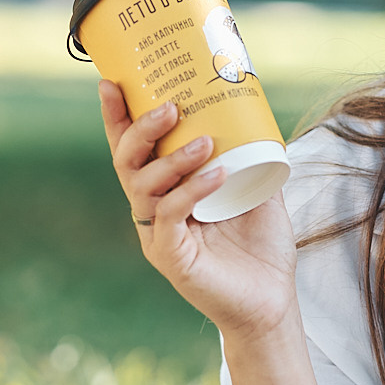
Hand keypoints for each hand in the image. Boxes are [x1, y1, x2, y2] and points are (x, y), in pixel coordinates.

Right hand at [100, 80, 298, 340]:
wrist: (272, 302)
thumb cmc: (261, 248)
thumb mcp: (259, 188)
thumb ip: (251, 154)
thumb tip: (257, 109)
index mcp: (166, 192)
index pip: (134, 150)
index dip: (118, 118)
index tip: (112, 82)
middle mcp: (153, 211)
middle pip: (127, 163)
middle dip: (140, 130)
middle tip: (170, 107)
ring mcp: (158, 236)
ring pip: (143, 187)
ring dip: (171, 159)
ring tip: (205, 142)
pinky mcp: (171, 258)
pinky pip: (169, 216)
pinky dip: (190, 190)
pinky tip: (216, 174)